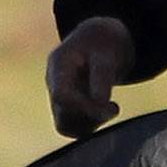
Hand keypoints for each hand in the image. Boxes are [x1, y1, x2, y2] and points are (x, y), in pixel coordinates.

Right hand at [46, 18, 136, 137]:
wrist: (103, 39)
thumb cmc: (105, 42)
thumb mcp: (107, 54)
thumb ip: (102, 77)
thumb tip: (100, 103)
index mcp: (58, 64)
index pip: (61, 95)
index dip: (84, 106)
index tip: (109, 105)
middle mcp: (53, 83)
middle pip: (62, 115)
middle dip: (91, 115)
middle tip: (113, 107)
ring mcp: (57, 96)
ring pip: (66, 126)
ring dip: (91, 123)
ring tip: (111, 107)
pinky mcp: (67, 106)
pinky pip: (73, 127)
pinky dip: (91, 124)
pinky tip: (105, 111)